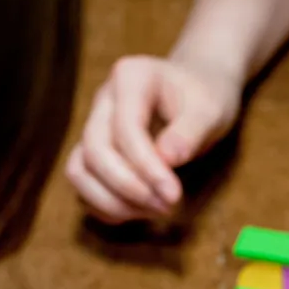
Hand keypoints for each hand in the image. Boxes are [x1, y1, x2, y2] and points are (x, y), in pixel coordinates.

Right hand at [66, 56, 241, 222]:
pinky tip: (142, 211)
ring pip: (79, 170)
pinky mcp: (93, 153)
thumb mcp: (210, 110)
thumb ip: (190, 132)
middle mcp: (103, 100)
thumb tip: (168, 159)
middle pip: (94, 150)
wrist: (196, 93)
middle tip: (167, 206)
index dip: (146, 166)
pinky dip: (107, 205)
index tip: (173, 194)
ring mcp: (93, 126)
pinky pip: (84, 185)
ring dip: (112, 201)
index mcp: (130, 77)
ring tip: (155, 210)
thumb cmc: (204, 98)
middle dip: (128, 186)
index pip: (125, 127)